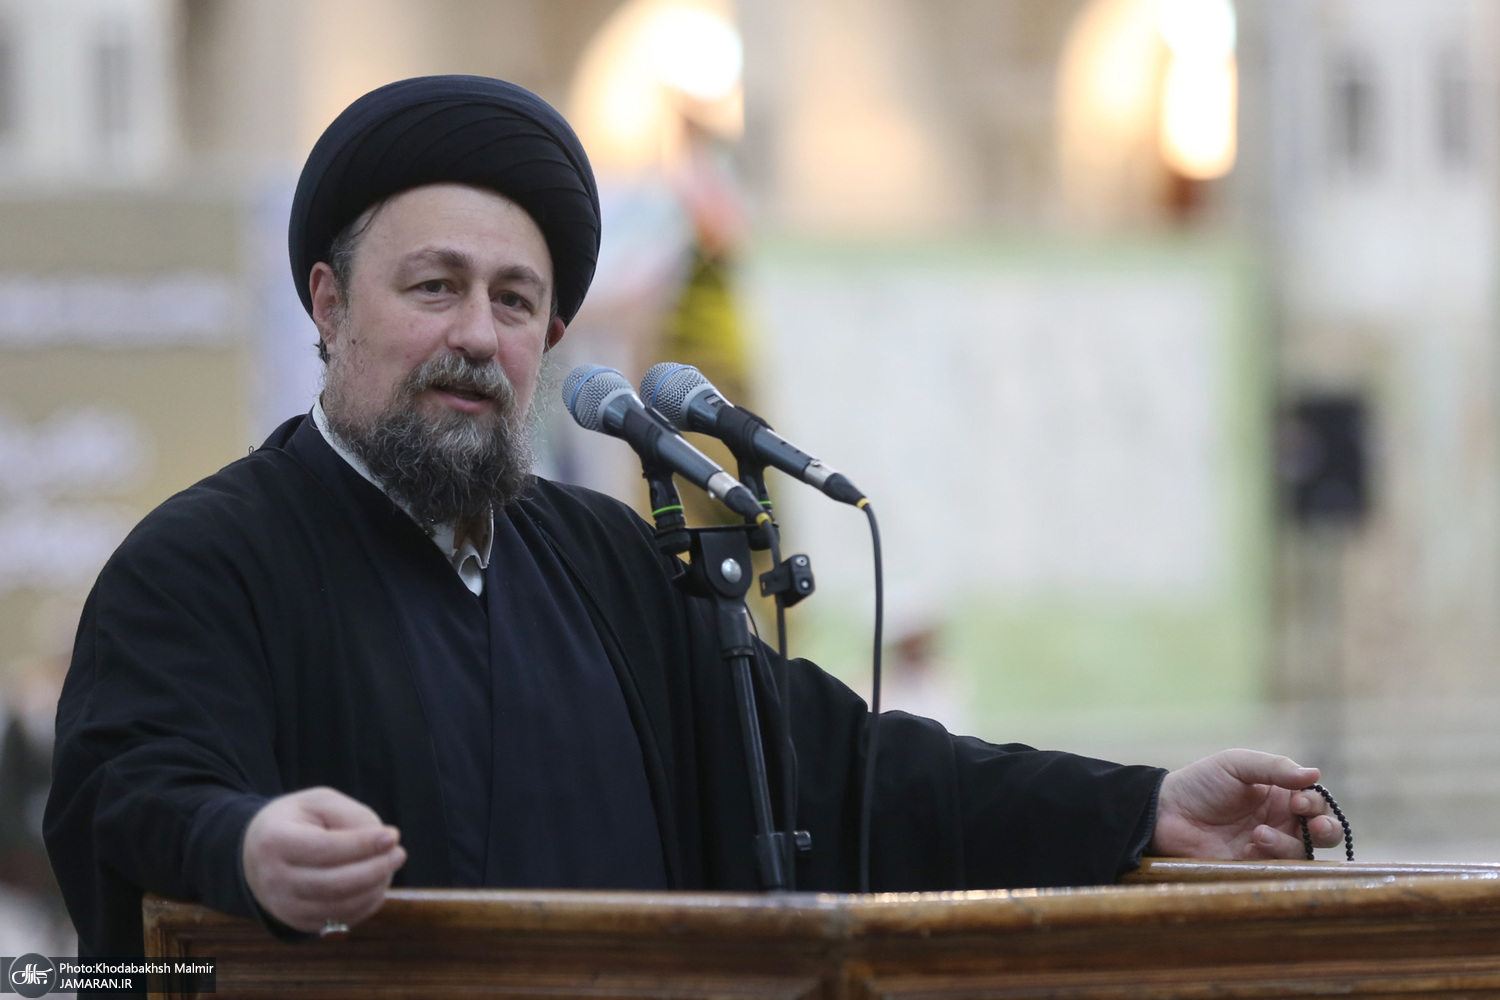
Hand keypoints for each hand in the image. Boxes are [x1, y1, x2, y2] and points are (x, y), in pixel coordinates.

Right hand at [242, 787, 406, 932]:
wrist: (257, 853)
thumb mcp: (319, 802)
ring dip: (375, 888)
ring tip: (390, 865)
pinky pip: (339, 920)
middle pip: (334, 884)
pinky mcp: (297, 922)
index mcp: (275, 841)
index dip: (363, 844)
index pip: (325, 849)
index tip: (392, 835)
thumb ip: (351, 815)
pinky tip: (377, 883)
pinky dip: (366, 904)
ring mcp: (283, 907)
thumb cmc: (296, 821)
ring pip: (340, 907)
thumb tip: (384, 841)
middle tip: (399, 854)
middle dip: (375, 870)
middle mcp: (274, 880)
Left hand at [1148, 749, 1343, 859]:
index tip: (1299, 801)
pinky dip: (1270, 861)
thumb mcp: (1236, 764)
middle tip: (1311, 826)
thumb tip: (1315, 774)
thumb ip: (1274, 767)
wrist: (1165, 813)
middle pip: (1325, 834)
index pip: (1317, 803)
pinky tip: (1248, 850)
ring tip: (1258, 835)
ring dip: (1288, 845)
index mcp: (1281, 796)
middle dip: (1326, 830)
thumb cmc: (1200, 784)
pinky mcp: (1254, 869)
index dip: (1316, 803)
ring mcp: (1269, 848)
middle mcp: (1282, 823)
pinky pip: (1278, 872)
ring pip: (1305, 855)